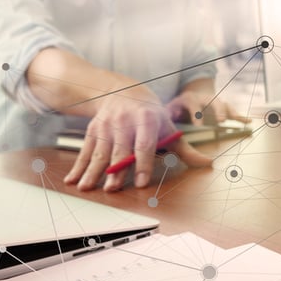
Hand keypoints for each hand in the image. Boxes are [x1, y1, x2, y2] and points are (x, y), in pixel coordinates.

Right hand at [63, 86, 210, 190]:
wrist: (122, 90)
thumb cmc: (150, 115)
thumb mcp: (167, 126)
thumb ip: (185, 149)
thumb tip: (208, 164)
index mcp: (146, 119)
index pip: (144, 144)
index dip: (143, 164)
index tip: (142, 182)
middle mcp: (124, 121)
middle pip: (119, 150)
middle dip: (115, 170)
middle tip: (112, 190)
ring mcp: (106, 125)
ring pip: (99, 151)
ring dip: (92, 171)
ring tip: (87, 188)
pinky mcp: (92, 130)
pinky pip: (84, 150)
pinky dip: (78, 166)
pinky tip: (72, 180)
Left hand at [167, 89, 248, 125]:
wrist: (192, 95)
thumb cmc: (180, 106)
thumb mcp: (171, 107)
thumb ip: (170, 113)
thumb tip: (170, 119)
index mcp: (191, 99)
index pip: (194, 105)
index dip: (196, 115)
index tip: (199, 126)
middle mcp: (205, 99)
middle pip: (214, 102)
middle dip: (218, 111)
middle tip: (221, 121)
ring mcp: (216, 103)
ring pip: (225, 105)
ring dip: (231, 113)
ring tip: (237, 120)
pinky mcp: (223, 108)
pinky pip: (233, 112)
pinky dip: (241, 117)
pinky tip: (249, 122)